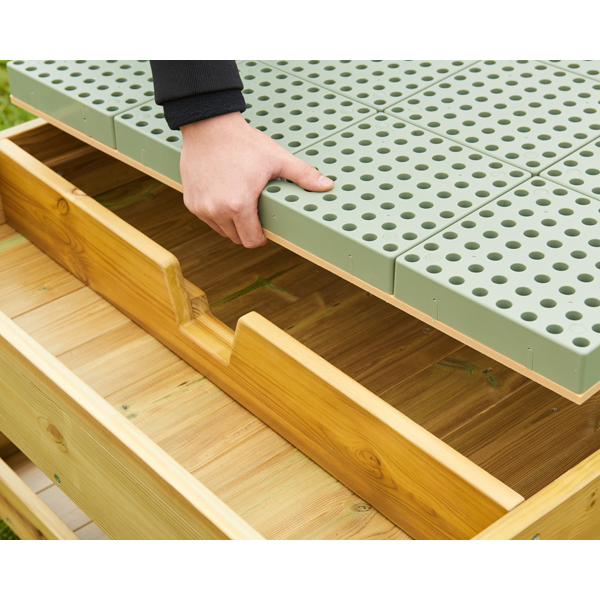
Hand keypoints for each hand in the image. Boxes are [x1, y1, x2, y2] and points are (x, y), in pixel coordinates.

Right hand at [179, 111, 334, 247]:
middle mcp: (216, 210)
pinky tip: (224, 198)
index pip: (251, 241)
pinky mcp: (190, 202)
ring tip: (240, 205)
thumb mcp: (276, 158)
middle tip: (255, 214)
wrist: (208, 126)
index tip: (266, 229)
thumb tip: (327, 186)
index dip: (261, 238)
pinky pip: (207, 219)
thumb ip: (302, 175)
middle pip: (237, 238)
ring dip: (232, 224)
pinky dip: (216, 214)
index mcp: (238, 205)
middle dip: (248, 231)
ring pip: (221, 230)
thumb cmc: (242, 142)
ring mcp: (201, 207)